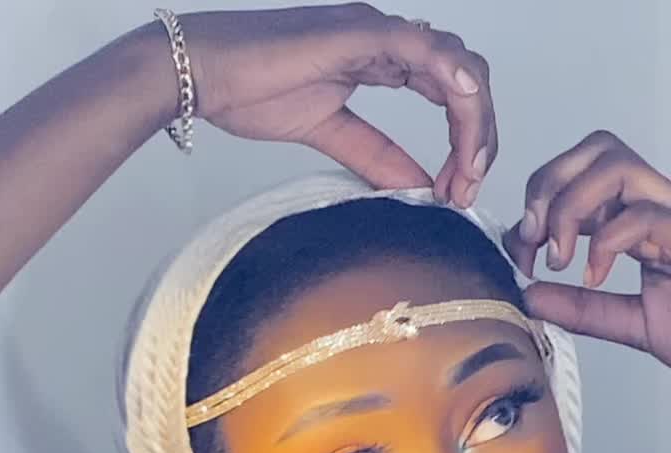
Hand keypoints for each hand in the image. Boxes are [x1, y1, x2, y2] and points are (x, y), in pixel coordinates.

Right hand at [179, 4, 495, 204]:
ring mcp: (376, 31)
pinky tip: (466, 111)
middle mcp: (388, 39)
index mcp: (381, 59)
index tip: (458, 190)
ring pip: (456, 65)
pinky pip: (424, 50)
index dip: (464, 142)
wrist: (203, 73)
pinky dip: (454, 80)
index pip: (449, 94)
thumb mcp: (330, 135)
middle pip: (465, 79)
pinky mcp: (359, 33)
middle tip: (468, 189)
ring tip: (468, 171)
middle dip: (479, 137)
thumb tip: (419, 188)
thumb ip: (377, 159)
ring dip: (473, 121)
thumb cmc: (250, 91)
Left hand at [504, 131, 670, 367]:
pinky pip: (644, 215)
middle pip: (597, 148)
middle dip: (550, 185)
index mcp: (639, 217)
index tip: (520, 250)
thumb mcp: (627, 322)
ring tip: (561, 257)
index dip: (539, 200)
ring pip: (615, 166)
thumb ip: (580, 309)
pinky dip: (606, 242)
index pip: (582, 171)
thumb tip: (529, 295)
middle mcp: (658, 204)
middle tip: (534, 241)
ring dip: (571, 208)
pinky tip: (594, 276)